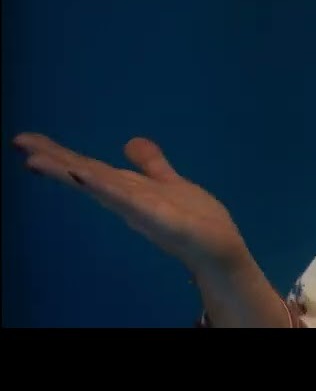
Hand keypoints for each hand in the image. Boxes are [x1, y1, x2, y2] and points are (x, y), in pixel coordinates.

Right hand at [13, 133, 250, 276]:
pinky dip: (109, 189)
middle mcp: (128, 200)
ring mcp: (141, 210)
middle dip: (55, 160)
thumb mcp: (169, 183)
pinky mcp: (160, 219)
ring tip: (38, 160)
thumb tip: (130, 141)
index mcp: (128, 190)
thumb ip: (151, 165)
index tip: (26, 140)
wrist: (219, 250)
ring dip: (72, 173)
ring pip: (102, 186)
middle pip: (87, 175)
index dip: (59, 155)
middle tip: (21, 142)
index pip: (89, 168)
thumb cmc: (195, 219)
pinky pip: (130, 202)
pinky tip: (89, 178)